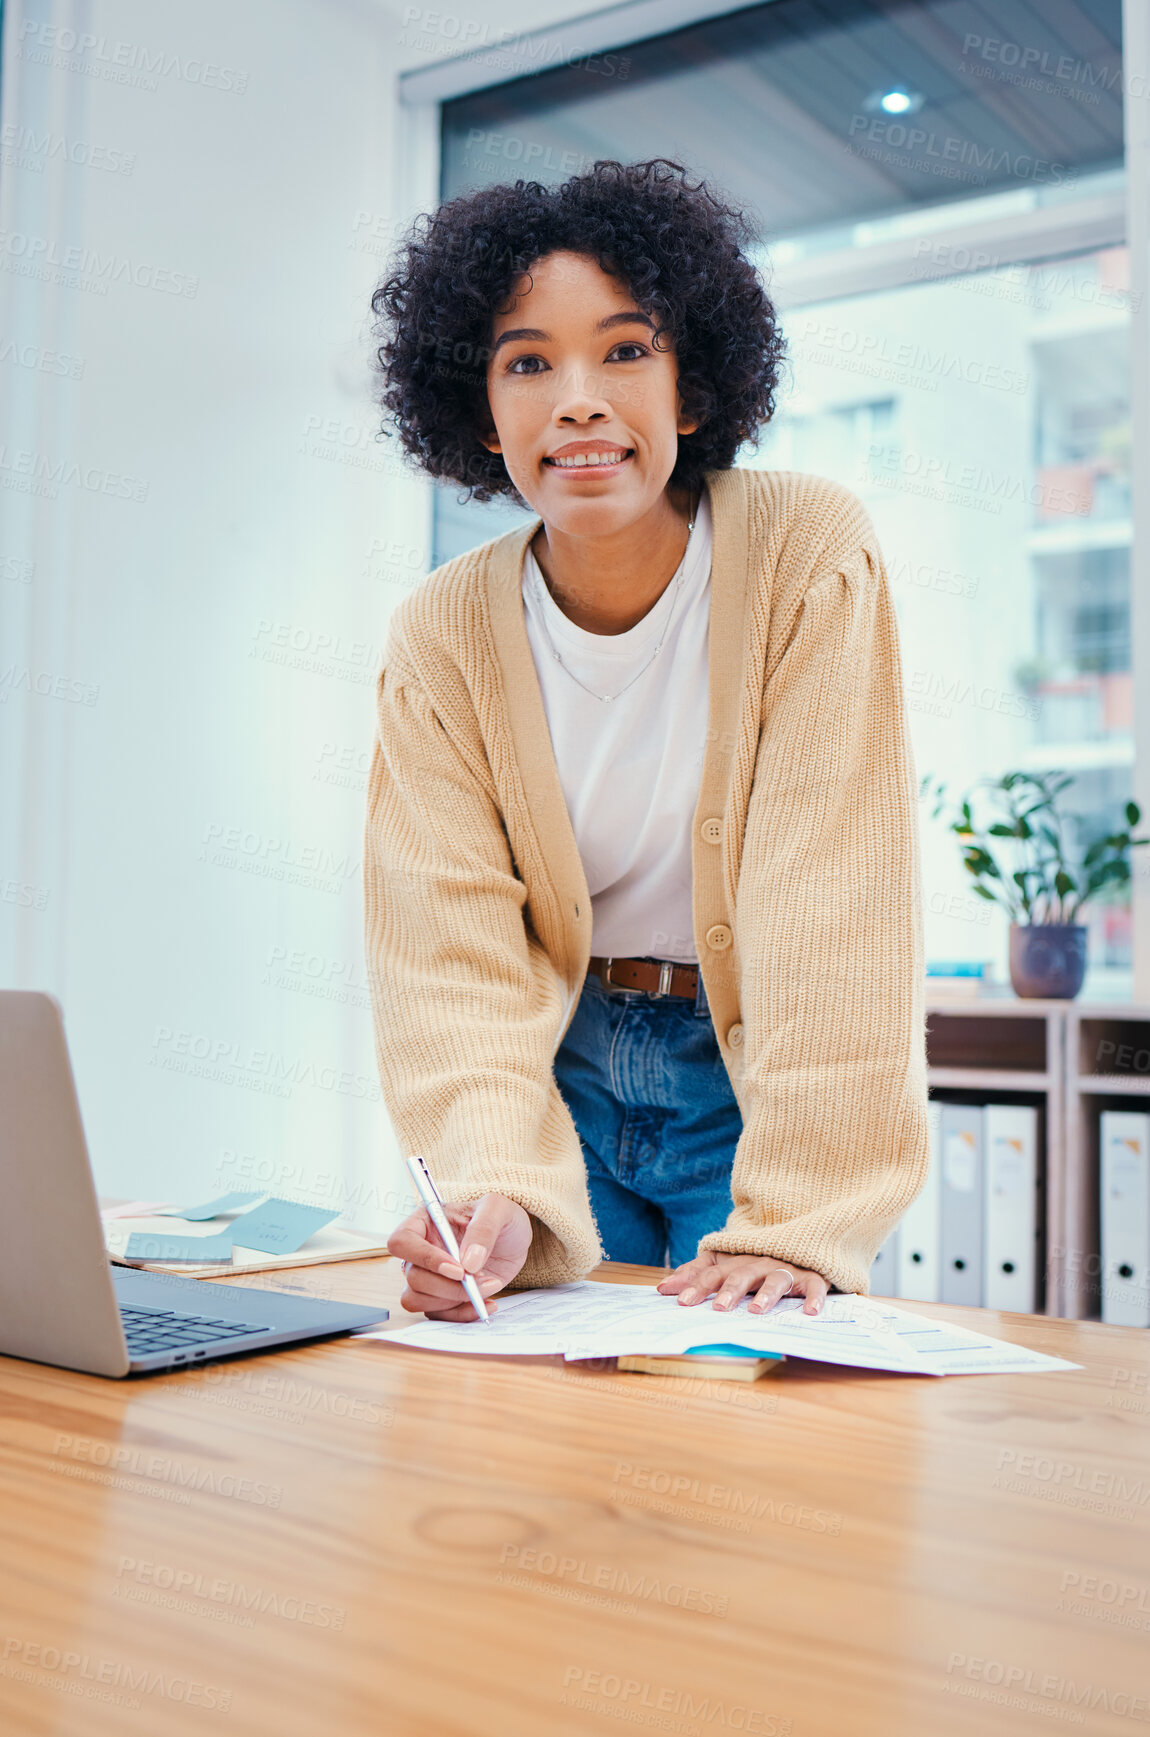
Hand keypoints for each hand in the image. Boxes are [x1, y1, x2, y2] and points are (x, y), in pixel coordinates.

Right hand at [387, 1191, 531, 1320]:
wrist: (514, 1240)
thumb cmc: (500, 1217)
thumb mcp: (497, 1209)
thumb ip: (483, 1229)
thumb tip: (468, 1262)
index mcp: (424, 1222)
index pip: (402, 1242)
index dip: (424, 1258)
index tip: (458, 1269)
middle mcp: (420, 1251)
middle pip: (413, 1276)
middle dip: (449, 1286)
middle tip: (481, 1280)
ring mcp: (428, 1276)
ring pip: (418, 1300)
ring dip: (454, 1301)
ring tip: (487, 1287)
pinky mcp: (441, 1296)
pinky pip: (438, 1315)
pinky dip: (462, 1314)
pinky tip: (486, 1302)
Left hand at [657, 1251, 827, 1316]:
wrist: (797, 1245)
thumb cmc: (754, 1263)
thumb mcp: (724, 1265)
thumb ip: (695, 1274)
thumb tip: (662, 1287)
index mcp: (736, 1263)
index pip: (713, 1272)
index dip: (697, 1285)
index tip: (682, 1301)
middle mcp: (759, 1263)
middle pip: (742, 1275)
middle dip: (730, 1290)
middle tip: (719, 1308)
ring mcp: (785, 1268)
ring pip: (776, 1278)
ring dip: (767, 1293)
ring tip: (757, 1310)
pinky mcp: (811, 1274)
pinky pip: (815, 1284)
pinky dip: (815, 1296)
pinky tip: (811, 1311)